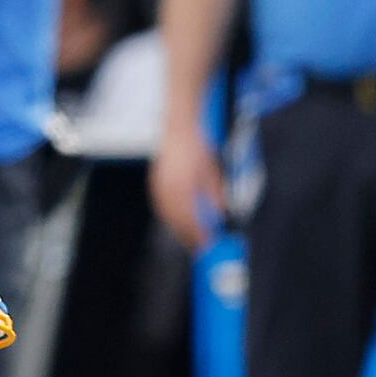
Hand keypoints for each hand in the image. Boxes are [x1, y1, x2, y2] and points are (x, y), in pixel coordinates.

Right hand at [149, 125, 227, 252]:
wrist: (179, 128)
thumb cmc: (197, 147)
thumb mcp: (213, 171)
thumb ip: (216, 193)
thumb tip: (221, 214)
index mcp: (183, 186)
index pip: (191, 219)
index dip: (200, 234)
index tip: (210, 244)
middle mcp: (167, 189)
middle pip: (178, 221)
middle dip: (189, 237)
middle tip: (201, 248)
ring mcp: (158, 187)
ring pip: (168, 216)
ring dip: (179, 230)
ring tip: (190, 239)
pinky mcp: (155, 184)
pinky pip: (162, 207)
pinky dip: (171, 218)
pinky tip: (178, 223)